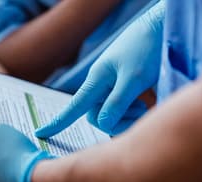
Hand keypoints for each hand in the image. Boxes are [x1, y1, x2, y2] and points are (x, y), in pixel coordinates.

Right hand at [36, 0, 164, 136]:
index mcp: (97, 79)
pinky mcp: (122, 88)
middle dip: (116, 121)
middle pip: (96, 116)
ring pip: (109, 114)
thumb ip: (117, 103)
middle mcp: (100, 85)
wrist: (160, 28)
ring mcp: (111, 86)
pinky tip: (142, 102)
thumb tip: (103, 124)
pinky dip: (131, 111)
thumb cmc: (146, 48)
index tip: (41, 133)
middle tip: (138, 110)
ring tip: (142, 104)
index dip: (58, 121)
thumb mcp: (133, 78)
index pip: (74, 106)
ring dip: (126, 116)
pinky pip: (119, 108)